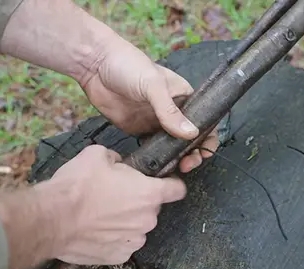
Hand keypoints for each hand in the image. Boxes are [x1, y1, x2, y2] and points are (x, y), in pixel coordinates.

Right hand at [41, 145, 186, 264]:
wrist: (51, 219)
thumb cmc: (76, 188)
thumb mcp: (97, 155)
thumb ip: (117, 158)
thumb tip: (117, 163)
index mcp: (148, 194)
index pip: (177, 189)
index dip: (171, 183)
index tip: (165, 183)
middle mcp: (146, 219)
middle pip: (151, 208)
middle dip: (137, 200)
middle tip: (115, 194)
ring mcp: (133, 240)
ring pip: (137, 226)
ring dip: (125, 220)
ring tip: (102, 213)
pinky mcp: (118, 255)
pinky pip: (122, 243)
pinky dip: (113, 237)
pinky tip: (96, 228)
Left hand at [81, 38, 218, 172]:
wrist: (94, 65)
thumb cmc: (129, 65)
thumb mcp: (153, 85)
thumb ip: (170, 111)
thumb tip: (192, 134)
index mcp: (183, 96)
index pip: (204, 119)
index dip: (208, 137)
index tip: (203, 152)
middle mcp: (173, 111)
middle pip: (190, 137)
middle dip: (193, 153)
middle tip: (187, 165)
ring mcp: (156, 122)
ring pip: (173, 145)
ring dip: (176, 158)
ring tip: (175, 169)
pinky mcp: (139, 130)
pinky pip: (153, 148)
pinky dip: (157, 158)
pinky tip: (158, 166)